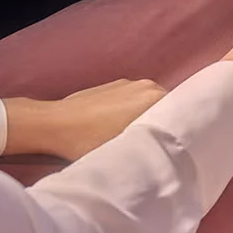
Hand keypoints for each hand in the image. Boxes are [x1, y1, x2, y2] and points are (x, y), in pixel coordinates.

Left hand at [3, 79, 166, 160]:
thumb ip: (152, 143)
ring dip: (144, 116)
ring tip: (133, 135)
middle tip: (154, 143)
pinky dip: (130, 110)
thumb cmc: (88, 140)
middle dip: (161, 122)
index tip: (174, 144)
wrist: (52, 123)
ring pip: (148, 102)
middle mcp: (147, 85)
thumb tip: (166, 149)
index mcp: (154, 97)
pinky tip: (115, 126)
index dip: (178, 129)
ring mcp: (129, 83)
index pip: (181, 112)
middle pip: (165, 106)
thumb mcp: (125, 147)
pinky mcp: (113, 85)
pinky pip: (132, 98)